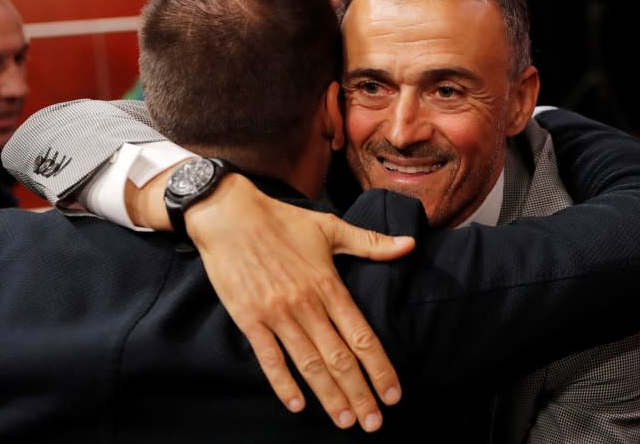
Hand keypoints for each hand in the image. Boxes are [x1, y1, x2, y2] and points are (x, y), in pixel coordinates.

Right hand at [185, 174, 414, 431]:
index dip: (379, 368)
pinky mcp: (249, 319)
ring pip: (309, 364)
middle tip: (374, 424)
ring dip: (329, 396)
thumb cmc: (282, 221)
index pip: (362, 336)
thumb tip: (410, 244)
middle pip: (339, 358)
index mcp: (328, 285)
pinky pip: (269, 359)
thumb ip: (371, 243)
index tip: (393, 395)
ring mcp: (277, 314)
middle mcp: (306, 304)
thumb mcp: (329, 227)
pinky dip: (283, 384)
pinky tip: (298, 405)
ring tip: (345, 421)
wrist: (229, 216)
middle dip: (359, 394)